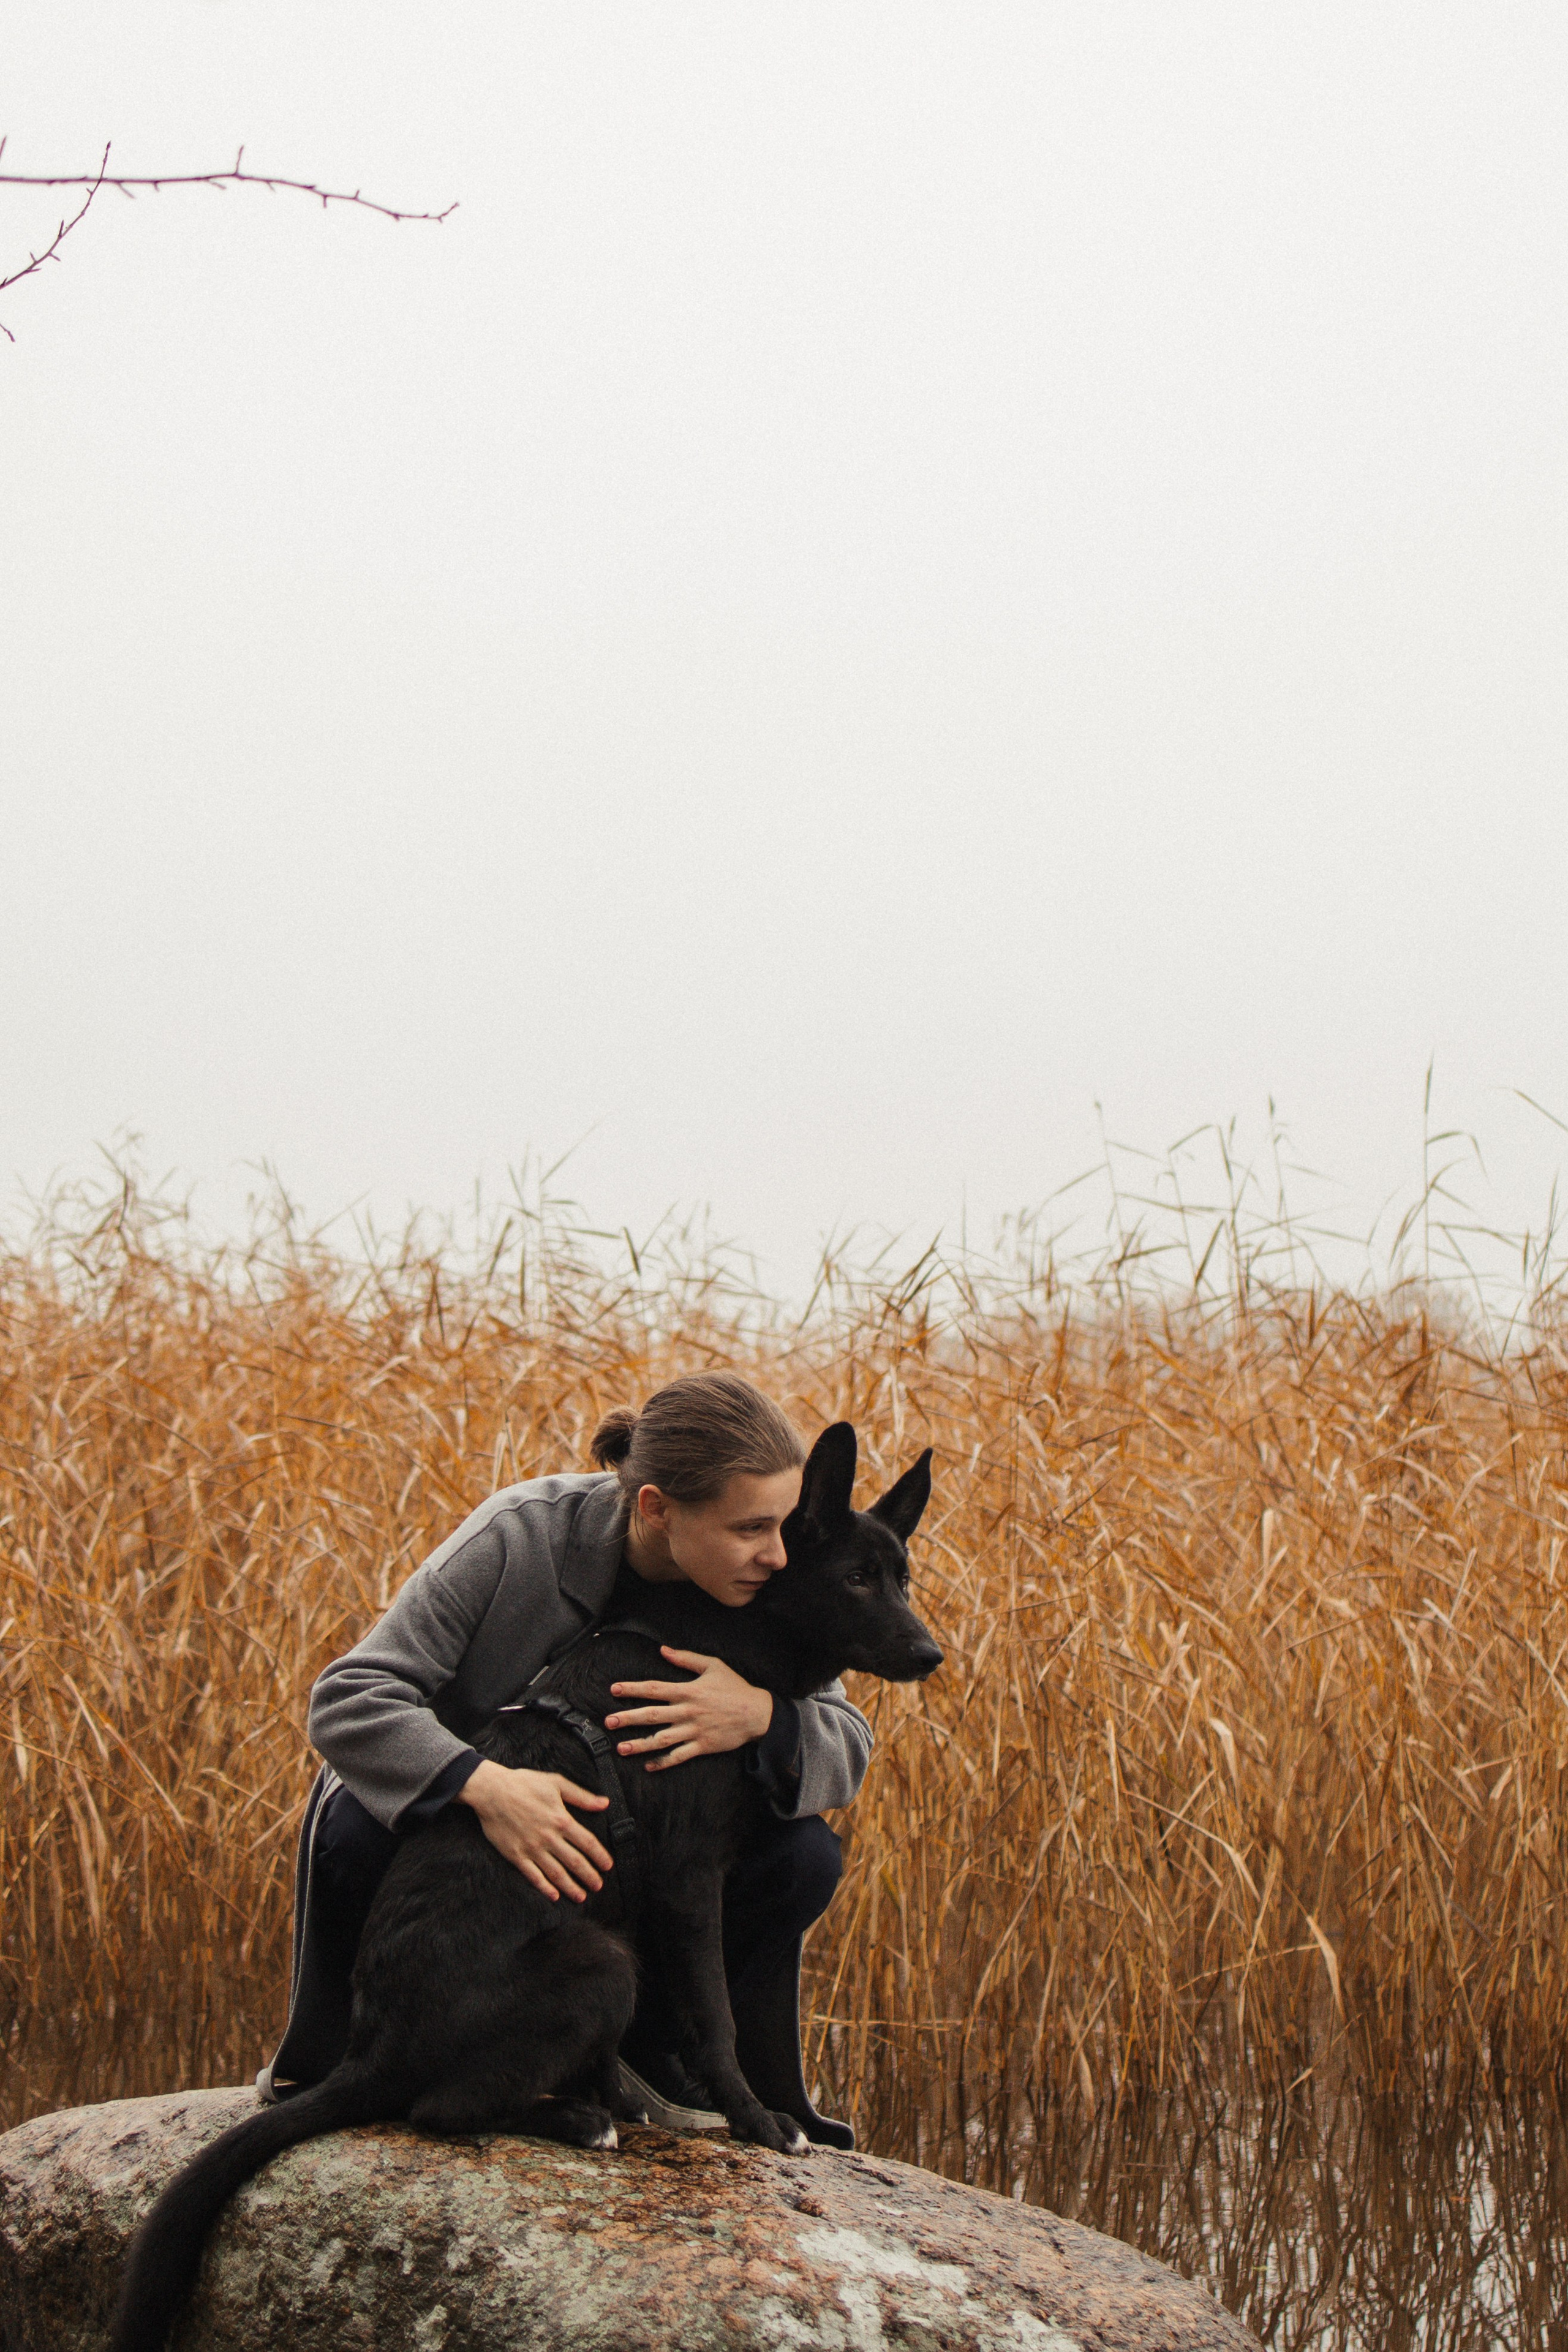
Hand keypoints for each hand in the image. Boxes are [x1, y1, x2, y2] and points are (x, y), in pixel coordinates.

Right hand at [456, 1759, 613, 1901]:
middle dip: (589, 1876)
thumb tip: (605, 1803)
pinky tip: (554, 1896)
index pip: (587, 1843)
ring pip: (556, 1873)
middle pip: (575, 1862)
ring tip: (581, 1897)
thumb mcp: (556, 1783)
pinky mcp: (516, 1855)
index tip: (608, 1866)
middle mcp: (549, 1837)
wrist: (491, 1791)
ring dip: (570, 1887)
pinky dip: (544, 1887)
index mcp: (561, 1819)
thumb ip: (582, 1796)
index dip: (600, 1856)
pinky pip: (533, 1875)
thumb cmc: (524, 1783)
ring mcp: (532, 1848)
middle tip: (598, 1886)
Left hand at [605, 1647, 772, 1770]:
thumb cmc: (734, 1687)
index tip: (614, 1690)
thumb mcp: (713, 1665)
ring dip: (640, 1744)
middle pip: (652, 1715)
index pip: (654, 1689)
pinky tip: (648, 1766)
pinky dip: (663, 1762)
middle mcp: (687, 1711)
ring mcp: (694, 1731)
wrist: (757, 1713)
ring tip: (621, 1748)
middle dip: (628, 1718)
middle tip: (609, 1722)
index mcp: (688, 1691)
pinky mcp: (702, 1746)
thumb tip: (663, 1650)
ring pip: (661, 1739)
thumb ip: (687, 1658)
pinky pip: (679, 1756)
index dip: (632, 1689)